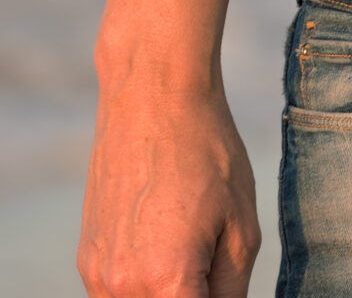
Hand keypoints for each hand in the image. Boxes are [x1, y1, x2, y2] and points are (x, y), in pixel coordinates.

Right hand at [78, 76, 260, 297]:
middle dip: (192, 293)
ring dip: (165, 292)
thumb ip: (231, 293)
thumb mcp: (242, 227)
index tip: (219, 277)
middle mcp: (122, 289)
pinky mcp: (86, 261)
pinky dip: (143, 284)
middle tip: (209, 253)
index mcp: (167, 283)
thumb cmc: (207, 153)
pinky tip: (163, 237)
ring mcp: (98, 277)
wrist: (153, 96)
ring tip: (188, 240)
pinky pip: (118, 293)